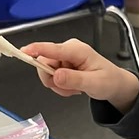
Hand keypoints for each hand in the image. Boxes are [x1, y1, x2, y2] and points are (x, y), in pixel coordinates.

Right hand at [22, 39, 138, 111]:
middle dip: (53, 80)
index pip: (52, 49)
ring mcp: (64, 58)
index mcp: (77, 50)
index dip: (36, 50)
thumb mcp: (94, 83)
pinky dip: (61, 86)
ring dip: (59, 85)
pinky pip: (51, 77)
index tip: (23, 52)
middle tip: (69, 89)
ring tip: (75, 87)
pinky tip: (73, 86)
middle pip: (44, 63)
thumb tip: (56, 76)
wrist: (114, 85)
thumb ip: (74, 80)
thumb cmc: (109, 80)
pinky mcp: (61, 65)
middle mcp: (68, 50)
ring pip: (46, 73)